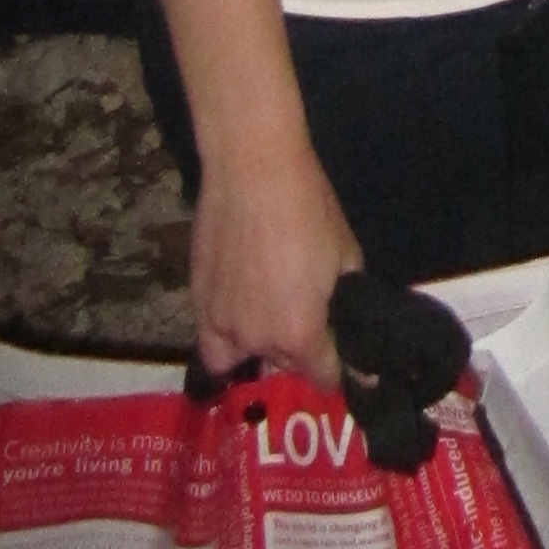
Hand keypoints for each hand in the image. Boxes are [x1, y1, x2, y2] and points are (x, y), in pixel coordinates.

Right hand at [188, 143, 363, 383]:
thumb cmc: (309, 209)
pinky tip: (239, 303)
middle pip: (284, 366)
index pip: (324, 377)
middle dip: (302, 351)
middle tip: (311, 316)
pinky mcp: (196, 300)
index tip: (347, 359)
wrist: (253, 171)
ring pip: (241, 357)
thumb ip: (349, 300)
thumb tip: (353, 324)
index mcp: (298, 335)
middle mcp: (256, 340)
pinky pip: (211, 336)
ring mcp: (219, 323)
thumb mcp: (346, 255)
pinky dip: (225, 332)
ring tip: (270, 316)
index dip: (340, 370)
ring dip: (259, 346)